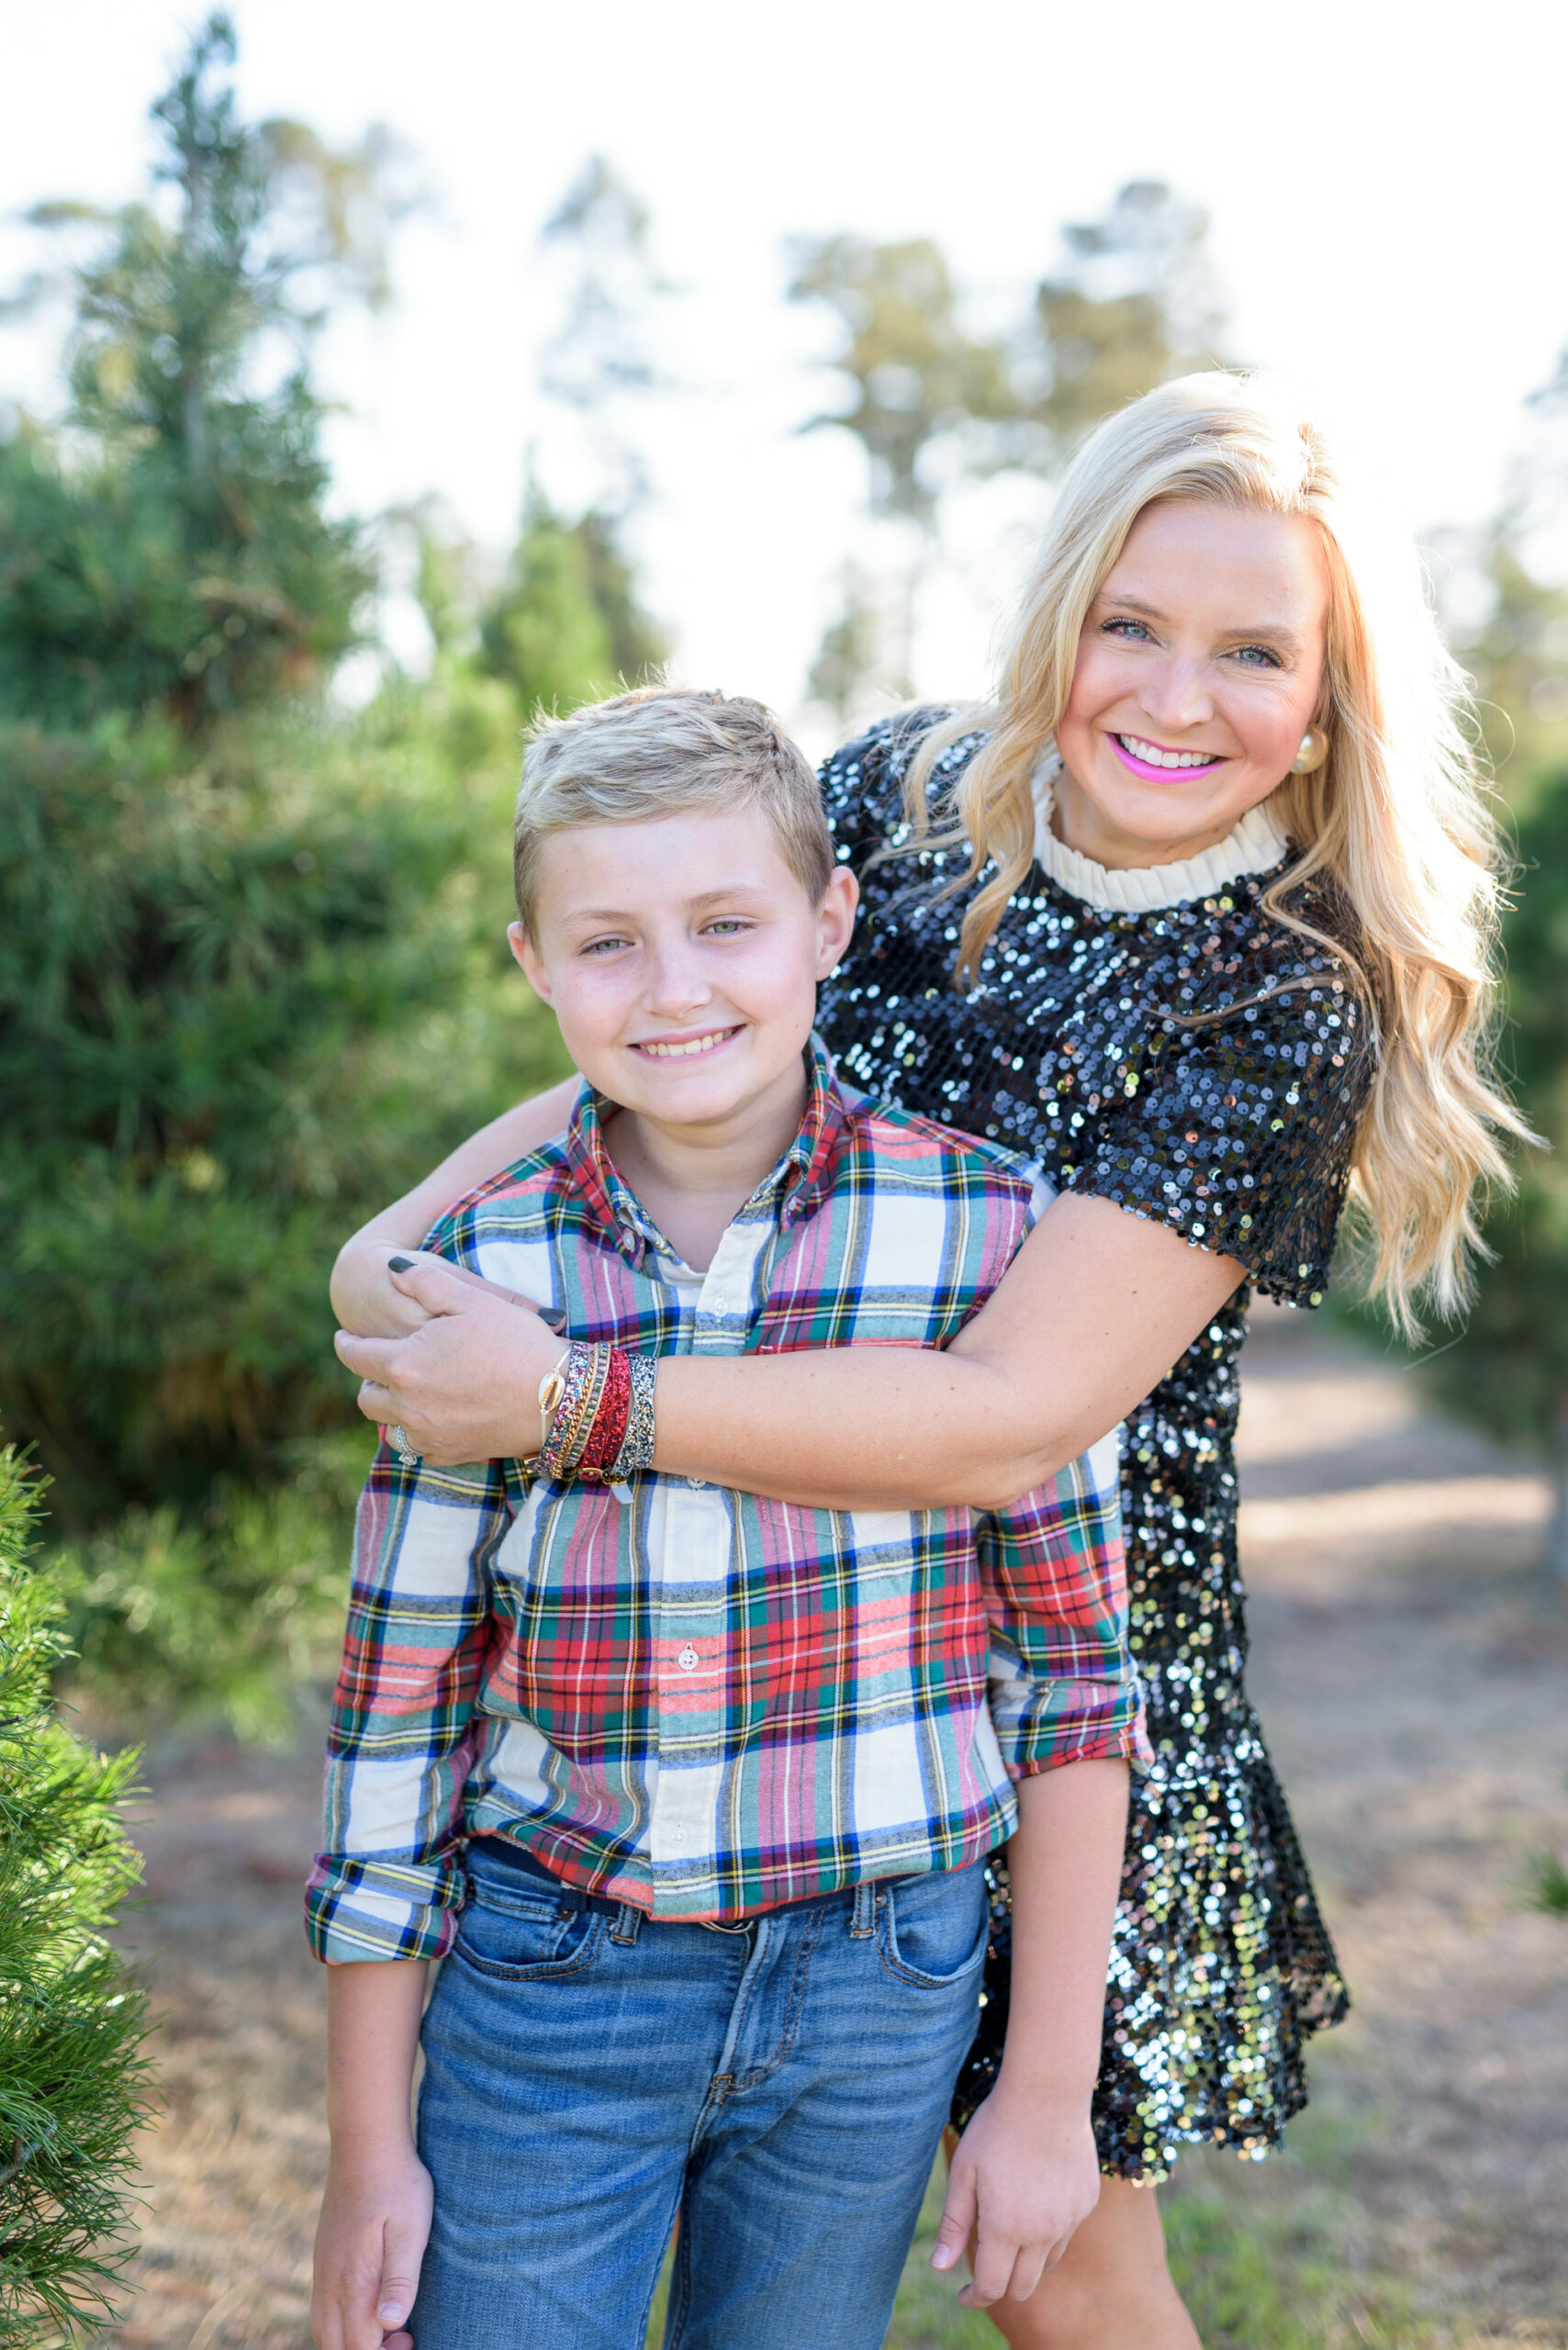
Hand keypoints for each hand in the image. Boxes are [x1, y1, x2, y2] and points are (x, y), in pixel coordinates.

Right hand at [312, 2145, 433, 2349]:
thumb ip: (401, 2279)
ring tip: (385, 2324)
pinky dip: (340, 2321)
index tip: (411, 2338)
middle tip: (403, 2335)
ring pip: (325, 2330)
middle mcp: (330, 2282)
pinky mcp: (323, 2257)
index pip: (359, 2347)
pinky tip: (367, 2303)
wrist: (366, 2143)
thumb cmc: (398, 2185)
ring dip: (351, 2340)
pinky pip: (322, 2307)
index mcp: (353, 2281)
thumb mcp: (411, 2230)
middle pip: (337, 2346)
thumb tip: (390, 2325)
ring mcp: (322, 2269)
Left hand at [334, 1258, 563, 1464]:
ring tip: (403, 1394)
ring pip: (388, 1427)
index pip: (356, 1356)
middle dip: (367, 1379)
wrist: (559, 1398)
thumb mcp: (472, 1299)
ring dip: (390, 1409)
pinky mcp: (450, 1455)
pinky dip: (418, 1433)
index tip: (344, 1337)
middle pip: (366, 1397)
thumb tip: (393, 1268)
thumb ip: (425, 1281)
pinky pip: (419, 1449)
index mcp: (404, 1364)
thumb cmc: (517, 1342)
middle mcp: (407, 1405)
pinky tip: (433, 1418)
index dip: (346, 1344)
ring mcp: (428, 1435)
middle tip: (376, 1367)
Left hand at [930, 2084, 1100, 2307]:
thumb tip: (940, 2267)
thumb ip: (954, 2224)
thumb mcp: (964, 2173)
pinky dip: (1048, 2232)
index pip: (993, 2288)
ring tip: (1008, 2224)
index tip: (963, 2293)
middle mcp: (1043, 2232)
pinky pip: (1066, 2233)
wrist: (1047, 2094)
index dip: (975, 2297)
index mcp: (1007, 2228)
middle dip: (1000, 2285)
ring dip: (1025, 2259)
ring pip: (1047, 2263)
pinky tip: (1036, 2198)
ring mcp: (1070, 2219)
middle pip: (1023, 2286)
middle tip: (983, 2263)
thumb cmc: (996, 2130)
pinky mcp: (1087, 2203)